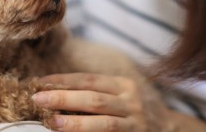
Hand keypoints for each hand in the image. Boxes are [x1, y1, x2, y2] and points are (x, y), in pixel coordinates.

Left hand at [32, 73, 160, 131]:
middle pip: (94, 99)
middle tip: (38, 99)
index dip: (64, 80)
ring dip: (75, 123)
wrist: (167, 128)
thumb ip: (96, 91)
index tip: (41, 83)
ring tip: (51, 122)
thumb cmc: (132, 108)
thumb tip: (57, 90)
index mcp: (123, 85)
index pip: (89, 79)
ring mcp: (134, 123)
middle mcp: (130, 102)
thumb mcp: (119, 92)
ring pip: (103, 123)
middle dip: (64, 99)